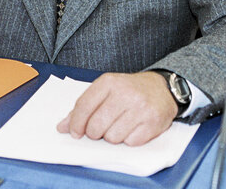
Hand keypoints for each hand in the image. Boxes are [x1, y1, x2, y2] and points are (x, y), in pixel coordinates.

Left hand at [56, 71, 176, 145]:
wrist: (162, 88)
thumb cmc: (130, 90)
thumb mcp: (106, 90)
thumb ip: (84, 107)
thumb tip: (63, 127)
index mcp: (109, 82)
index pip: (84, 106)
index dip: (76, 123)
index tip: (75, 132)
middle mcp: (125, 93)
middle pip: (96, 125)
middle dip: (94, 133)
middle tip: (99, 130)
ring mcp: (140, 108)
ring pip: (113, 137)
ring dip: (113, 137)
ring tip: (119, 126)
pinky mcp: (153, 122)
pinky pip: (130, 142)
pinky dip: (129, 140)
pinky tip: (132, 129)